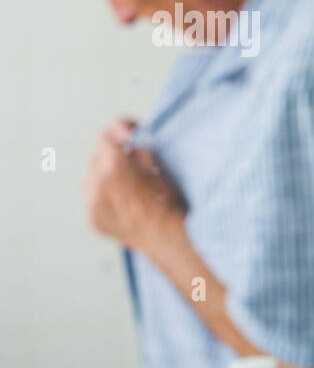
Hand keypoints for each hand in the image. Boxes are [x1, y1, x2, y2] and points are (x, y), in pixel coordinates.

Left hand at [83, 118, 184, 252]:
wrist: (165, 236)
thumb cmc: (168, 202)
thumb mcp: (159, 167)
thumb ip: (139, 151)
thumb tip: (131, 144)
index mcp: (114, 164)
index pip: (105, 135)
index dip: (119, 131)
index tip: (129, 136)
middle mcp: (96, 181)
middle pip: (97, 157)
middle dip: (113, 158)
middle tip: (134, 166)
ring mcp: (91, 202)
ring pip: (92, 179)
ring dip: (105, 179)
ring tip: (128, 188)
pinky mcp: (92, 218)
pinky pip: (93, 201)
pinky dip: (105, 200)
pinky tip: (124, 206)